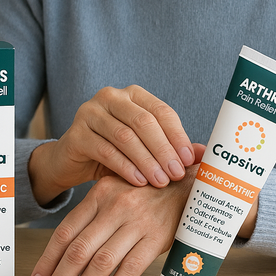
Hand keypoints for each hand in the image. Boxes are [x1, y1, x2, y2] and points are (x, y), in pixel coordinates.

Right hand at [28, 85, 195, 205]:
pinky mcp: (76, 133)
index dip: (177, 135)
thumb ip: (171, 148)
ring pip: (125, 136)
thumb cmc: (114, 153)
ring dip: (146, 160)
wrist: (72, 162)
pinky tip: (137, 181)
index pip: (161, 111)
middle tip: (176, 174)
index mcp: (133, 94)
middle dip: (163, 149)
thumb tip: (203, 153)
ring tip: (160, 181)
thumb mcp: (144, 149)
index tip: (188, 159)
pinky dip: (125, 167)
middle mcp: (111, 97)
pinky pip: (105, 150)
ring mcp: (90, 112)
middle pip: (144, 122)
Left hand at [29, 144, 205, 275]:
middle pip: (78, 252)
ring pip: (100, 264)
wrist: (189, 182)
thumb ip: (93, 213)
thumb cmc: (147, 191)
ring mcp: (136, 223)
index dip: (47, 261)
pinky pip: (130, 270)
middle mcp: (115, 207)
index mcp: (100, 194)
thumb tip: (65, 250)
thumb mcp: (116, 189)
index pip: (65, 232)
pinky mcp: (156, 238)